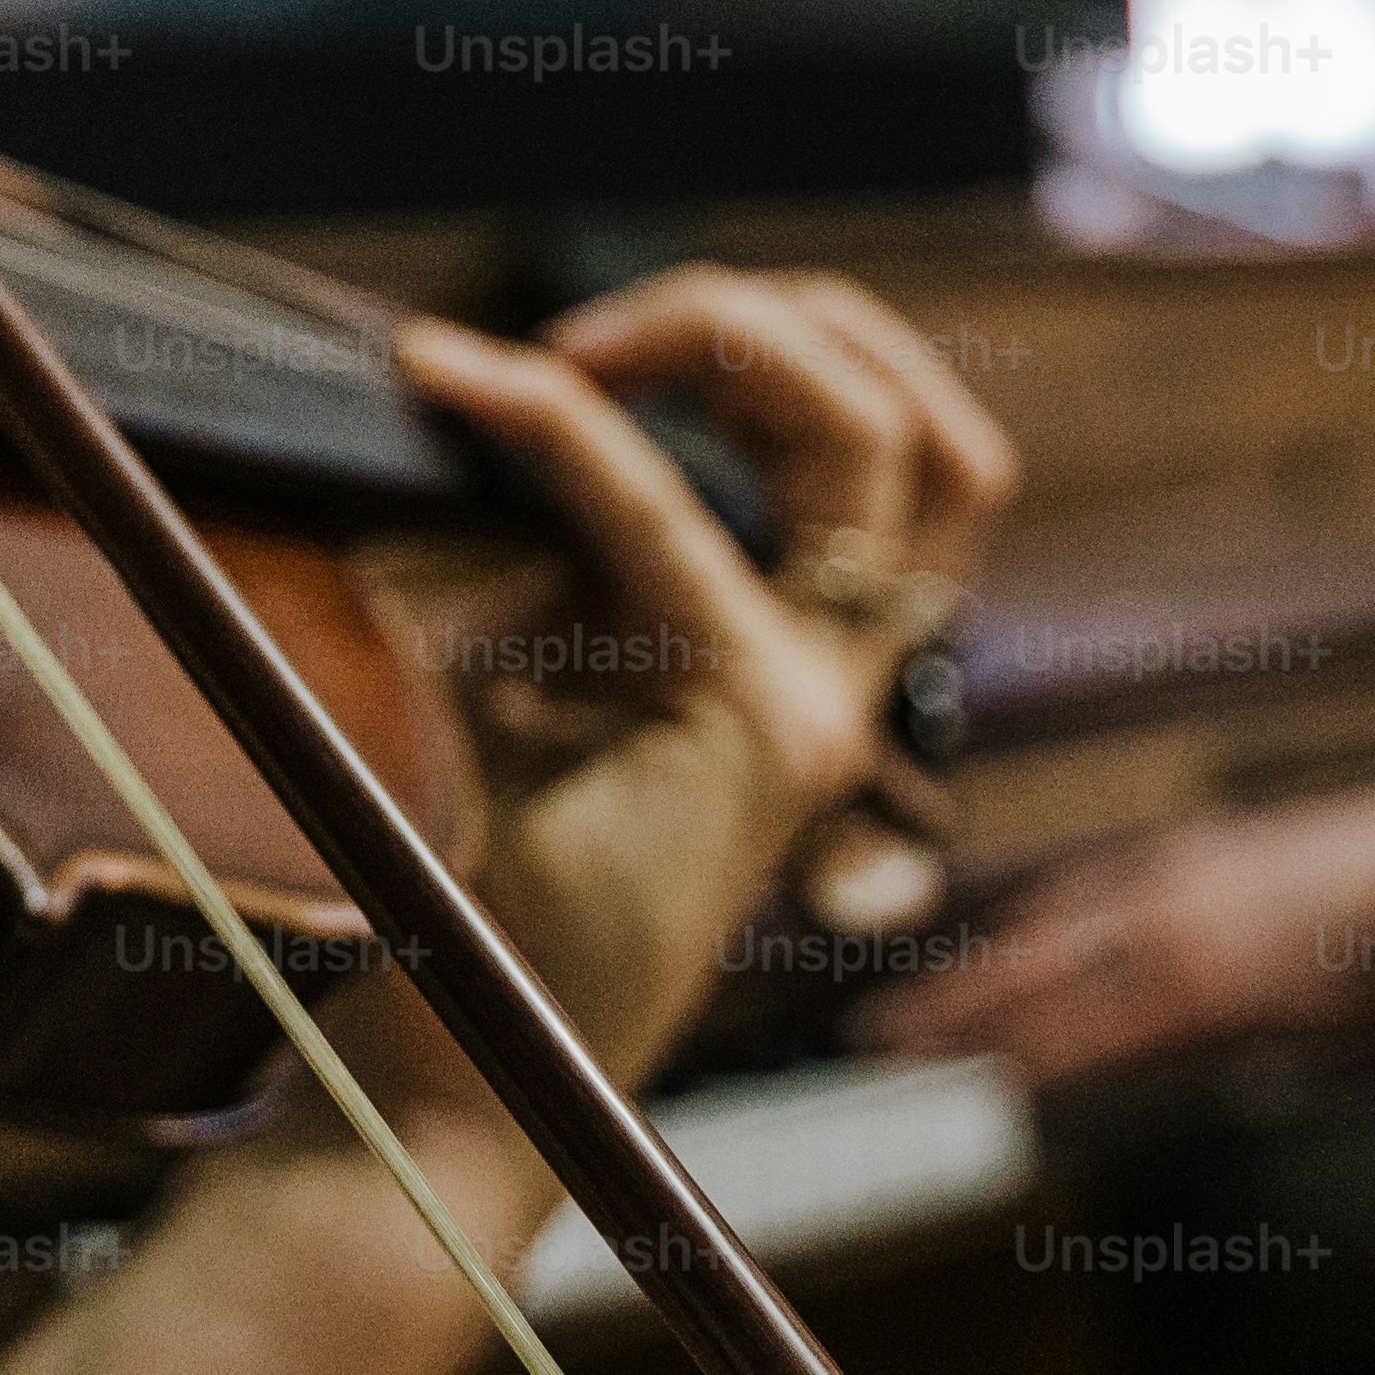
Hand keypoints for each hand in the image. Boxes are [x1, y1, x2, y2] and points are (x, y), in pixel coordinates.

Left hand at [337, 267, 1017, 1173]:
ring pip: (873, 435)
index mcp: (801, 654)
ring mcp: (818, 700)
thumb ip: (565, 543)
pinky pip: (668, 517)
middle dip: (764, 315)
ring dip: (723, 333)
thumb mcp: (531, 662)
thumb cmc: (477, 872)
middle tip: (593, 334)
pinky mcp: (751, 728)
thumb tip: (506, 384)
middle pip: (917, 418)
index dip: (730, 342)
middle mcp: (839, 673)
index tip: (536, 348)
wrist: (458, 1059)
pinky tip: (464, 387)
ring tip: (570, 348)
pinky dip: (565, 425)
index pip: (868, 445)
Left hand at [848, 775, 1374, 1089]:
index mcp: (1217, 859)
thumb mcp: (1359, 906)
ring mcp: (1185, 926)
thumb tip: (1301, 1009)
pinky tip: (986, 1087)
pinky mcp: (1200, 984)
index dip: (1025, 947)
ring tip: (902, 1058)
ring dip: (968, 1022)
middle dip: (963, 984)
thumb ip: (1304, 952)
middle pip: (1039, 936)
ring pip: (1043, 981)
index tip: (977, 970)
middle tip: (890, 1025)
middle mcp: (1182, 880)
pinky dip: (1031, 1058)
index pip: (1088, 907)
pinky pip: (1091, 1031)